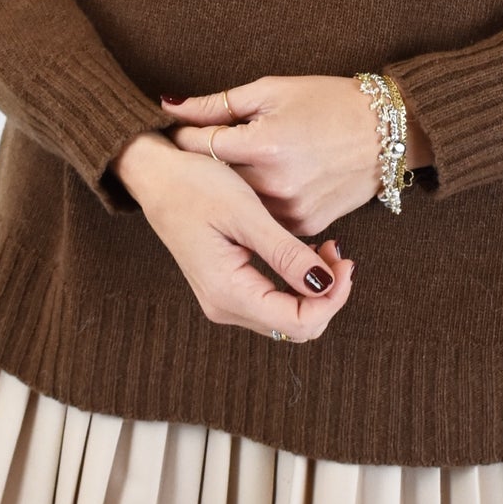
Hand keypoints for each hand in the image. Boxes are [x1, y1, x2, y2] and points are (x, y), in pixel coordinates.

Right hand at [118, 133, 354, 341]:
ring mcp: (223, 300)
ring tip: (325, 246)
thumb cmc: (196, 185)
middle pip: (295, 327)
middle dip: (327, 295)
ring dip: (314, 289)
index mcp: (228, 292)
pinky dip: (297, 284)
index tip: (345, 261)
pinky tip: (304, 252)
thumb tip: (326, 285)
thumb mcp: (246, 213)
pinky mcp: (226, 288)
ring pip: (286, 318)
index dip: (332, 299)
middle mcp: (224, 306)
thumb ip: (285, 253)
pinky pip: (273, 303)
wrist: (156, 176)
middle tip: (339, 251)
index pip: (298, 323)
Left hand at [161, 75, 385, 237]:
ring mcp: (291, 210)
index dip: (184, 136)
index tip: (180, 129)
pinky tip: (270, 179)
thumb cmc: (329, 102)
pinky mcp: (306, 225)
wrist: (388, 131)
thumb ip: (218, 105)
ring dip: (233, 187)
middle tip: (202, 147)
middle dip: (205, 163)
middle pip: (215, 178)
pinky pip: (267, 217)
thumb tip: (170, 106)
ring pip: (239, 203)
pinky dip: (261, 201)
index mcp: (262, 146)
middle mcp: (274, 185)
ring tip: (240, 162)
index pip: (198, 146)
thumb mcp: (273, 90)